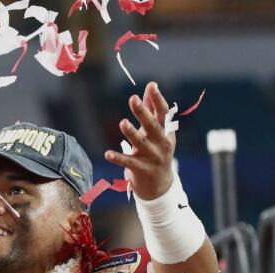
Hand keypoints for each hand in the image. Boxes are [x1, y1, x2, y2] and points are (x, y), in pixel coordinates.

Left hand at [104, 81, 175, 200]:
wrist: (160, 185)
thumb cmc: (157, 151)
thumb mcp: (158, 132)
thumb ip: (153, 109)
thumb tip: (151, 85)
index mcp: (166, 132)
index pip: (164, 114)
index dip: (158, 100)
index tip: (152, 86)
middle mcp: (161, 144)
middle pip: (152, 126)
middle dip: (143, 113)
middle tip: (133, 99)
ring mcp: (151, 157)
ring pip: (140, 143)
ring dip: (131, 133)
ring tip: (123, 122)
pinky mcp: (140, 170)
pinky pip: (128, 162)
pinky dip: (118, 158)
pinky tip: (107, 154)